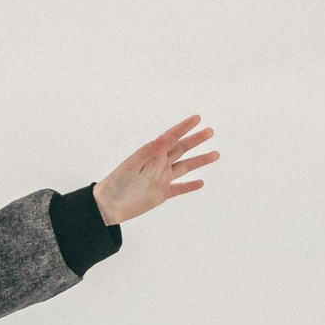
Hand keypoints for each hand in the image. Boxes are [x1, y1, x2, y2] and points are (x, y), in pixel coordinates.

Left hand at [93, 115, 217, 226]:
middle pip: (182, 149)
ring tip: (215, 154)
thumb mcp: (133, 164)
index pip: (172, 137)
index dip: (184, 127)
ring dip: (199, 160)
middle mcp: (159, 164)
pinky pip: (179, 188)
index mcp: (152, 154)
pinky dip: (190, 185)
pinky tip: (200, 182)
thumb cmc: (117, 183)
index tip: (197, 118)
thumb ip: (150, 151)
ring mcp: (161, 179)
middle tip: (210, 131)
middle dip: (196, 140)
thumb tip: (164, 137)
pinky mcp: (161, 193)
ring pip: (185, 167)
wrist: (108, 206)